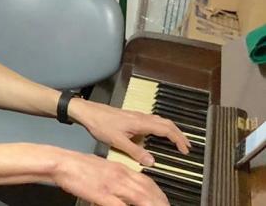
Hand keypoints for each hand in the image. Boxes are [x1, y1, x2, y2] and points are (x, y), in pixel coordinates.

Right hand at [52, 148, 169, 205]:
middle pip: (149, 191)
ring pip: (142, 198)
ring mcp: (113, 186)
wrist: (62, 162)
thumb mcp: (102, 168)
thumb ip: (116, 177)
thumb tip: (125, 188)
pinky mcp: (103, 195)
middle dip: (161, 202)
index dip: (159, 194)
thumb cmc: (77, 166)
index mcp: (121, 169)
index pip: (147, 182)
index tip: (164, 202)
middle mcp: (121, 176)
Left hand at [68, 98, 190, 164]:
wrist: (86, 112)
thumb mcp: (117, 141)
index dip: (178, 140)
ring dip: (171, 130)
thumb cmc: (100, 125)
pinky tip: (158, 134)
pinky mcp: (131, 116)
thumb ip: (135, 152)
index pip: (166, 129)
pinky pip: (152, 120)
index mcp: (141, 122)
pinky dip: (161, 127)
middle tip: (187, 146)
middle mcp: (142, 117)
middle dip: (179, 134)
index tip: (185, 150)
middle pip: (167, 123)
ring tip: (177, 141)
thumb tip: (152, 162)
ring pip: (160, 120)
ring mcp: (137, 115)